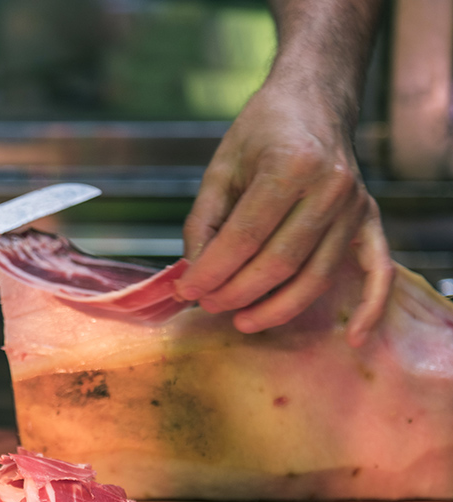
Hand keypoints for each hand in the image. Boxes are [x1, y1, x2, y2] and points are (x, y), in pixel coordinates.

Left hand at [174, 78, 392, 346]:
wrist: (315, 101)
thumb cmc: (263, 131)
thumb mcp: (221, 167)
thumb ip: (203, 220)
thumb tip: (194, 271)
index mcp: (289, 166)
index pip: (245, 237)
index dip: (212, 270)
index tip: (186, 289)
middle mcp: (330, 188)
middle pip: (279, 262)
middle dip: (236, 292)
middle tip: (207, 304)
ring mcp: (356, 206)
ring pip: (315, 276)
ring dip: (276, 308)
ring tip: (241, 319)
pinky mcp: (370, 220)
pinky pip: (377, 271)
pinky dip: (370, 308)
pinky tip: (354, 337)